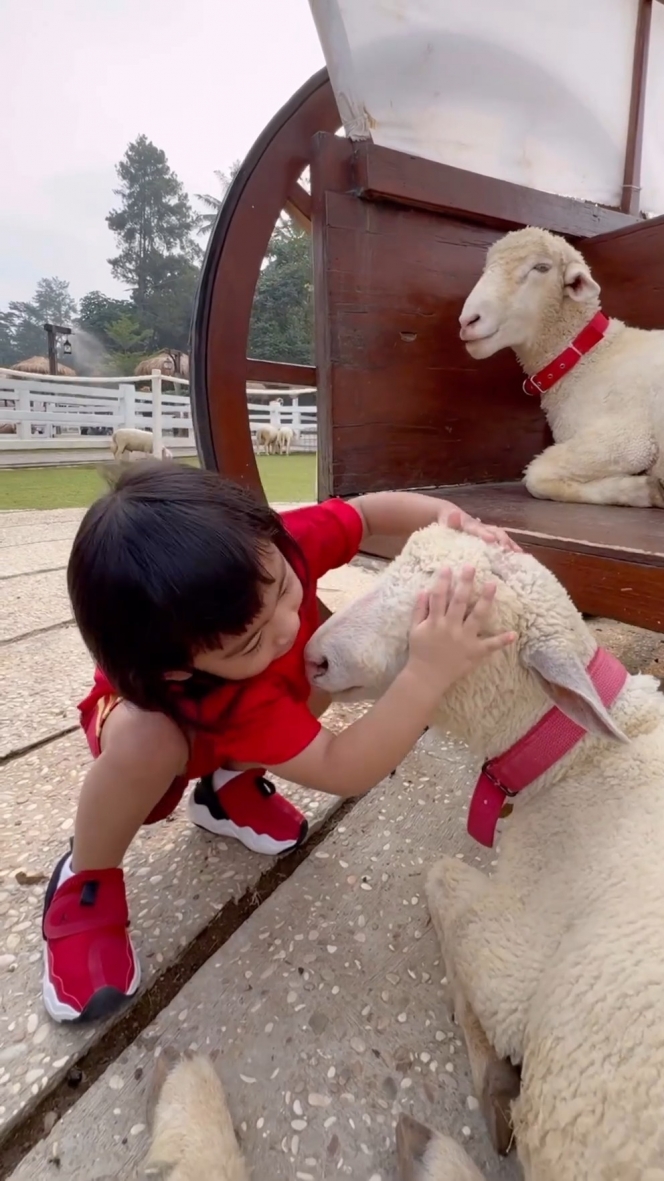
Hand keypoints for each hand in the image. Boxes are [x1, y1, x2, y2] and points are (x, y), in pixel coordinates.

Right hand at [406, 566, 515, 693]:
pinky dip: (502, 641)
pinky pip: (490, 646)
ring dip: (485, 600)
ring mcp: (464, 639)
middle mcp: (451, 627)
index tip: (448, 567)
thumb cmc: (420, 651)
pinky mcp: (475, 652)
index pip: (439, 596)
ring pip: (477, 616)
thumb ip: (419, 610)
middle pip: (459, 601)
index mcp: (435, 621)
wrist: (426, 677)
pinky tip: (514, 634)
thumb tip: (423, 590)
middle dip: (465, 582)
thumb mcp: (414, 629)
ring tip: (492, 584)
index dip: (443, 581)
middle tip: (471, 566)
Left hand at [444, 508, 521, 552]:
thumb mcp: (445, 521)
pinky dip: (511, 548)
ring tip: (519, 555)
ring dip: (510, 544)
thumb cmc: (447, 521)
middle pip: (495, 531)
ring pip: (501, 536)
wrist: (451, 515)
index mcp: (469, 524)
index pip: (476, 528)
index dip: (483, 533)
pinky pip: (501, 542)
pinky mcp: (489, 537)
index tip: (491, 540)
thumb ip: (451, 520)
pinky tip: (519, 558)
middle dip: (502, 540)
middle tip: (508, 550)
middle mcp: (481, 526)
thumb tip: (454, 514)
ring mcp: (487, 531)